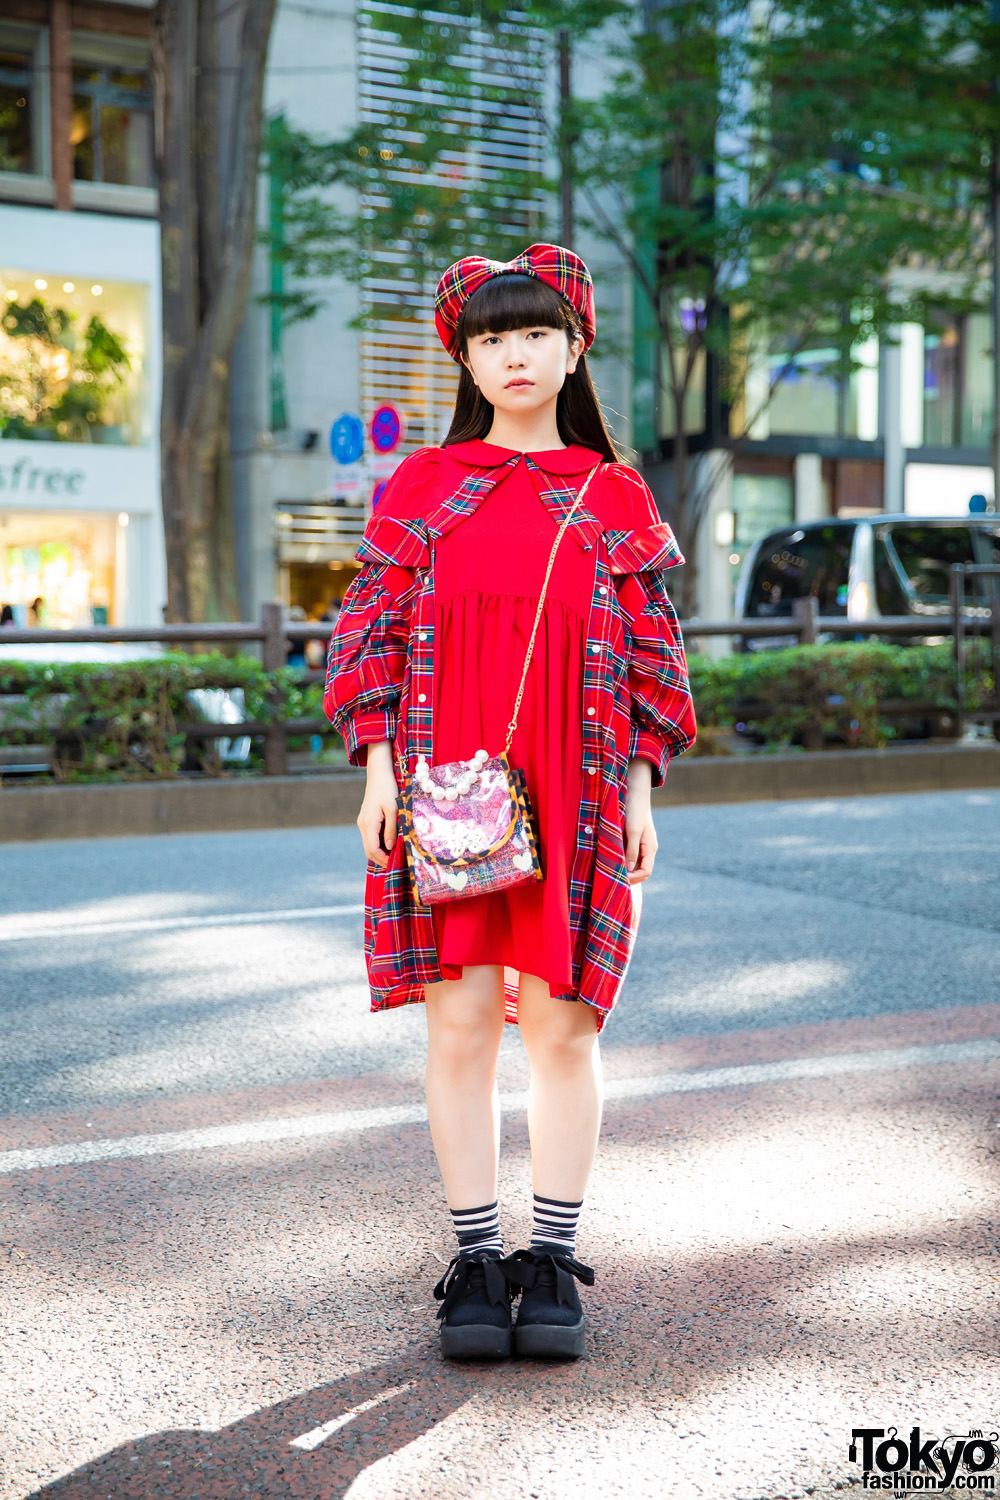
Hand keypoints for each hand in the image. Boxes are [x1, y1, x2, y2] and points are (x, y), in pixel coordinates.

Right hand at [357, 740, 397, 867]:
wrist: (379, 774)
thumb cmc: (388, 789)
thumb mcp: (393, 809)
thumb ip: (391, 829)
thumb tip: (389, 847)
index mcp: (368, 824)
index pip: (373, 850)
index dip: (384, 860)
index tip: (396, 864)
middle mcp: (363, 825)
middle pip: (369, 850)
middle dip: (382, 859)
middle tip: (397, 864)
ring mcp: (363, 823)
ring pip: (370, 844)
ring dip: (381, 852)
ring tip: (396, 855)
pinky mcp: (366, 820)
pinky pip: (371, 837)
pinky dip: (380, 844)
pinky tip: (391, 844)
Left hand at [624, 757, 656, 884]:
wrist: (634, 793)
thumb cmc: (635, 811)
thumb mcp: (632, 831)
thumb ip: (632, 851)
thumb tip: (630, 870)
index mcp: (650, 848)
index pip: (646, 872)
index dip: (634, 879)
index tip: (620, 878)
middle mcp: (647, 848)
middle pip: (641, 870)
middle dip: (629, 876)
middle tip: (613, 877)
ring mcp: (641, 844)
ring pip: (635, 864)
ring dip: (625, 868)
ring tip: (611, 869)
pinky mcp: (634, 839)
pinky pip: (630, 855)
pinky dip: (623, 860)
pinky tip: (612, 859)